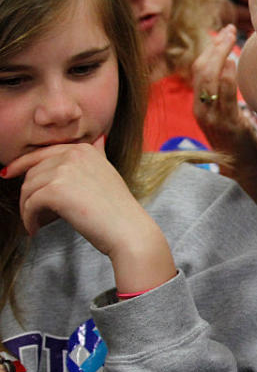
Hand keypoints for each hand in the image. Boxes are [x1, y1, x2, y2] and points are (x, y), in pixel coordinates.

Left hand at [4, 138, 175, 291]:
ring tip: (35, 222)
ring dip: (28, 208)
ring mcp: (64, 170)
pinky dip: (29, 219)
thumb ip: (95, 158)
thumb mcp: (107, 175)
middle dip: (29, 194)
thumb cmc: (119, 211)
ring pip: (28, 188)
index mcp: (84, 149)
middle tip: (33, 213)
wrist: (129, 231)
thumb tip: (98, 140)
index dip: (22, 164)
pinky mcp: (55, 190)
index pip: (43, 153)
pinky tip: (35, 229)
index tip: (8, 174)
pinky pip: (30, 204)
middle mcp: (73, 154)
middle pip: (33, 172)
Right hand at [191, 24, 256, 207]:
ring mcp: (212, 117)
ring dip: (220, 54)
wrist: (241, 174)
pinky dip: (227, 75)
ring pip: (209, 77)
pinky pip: (224, 95)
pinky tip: (234, 61)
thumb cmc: (239, 146)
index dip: (209, 49)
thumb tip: (236, 80)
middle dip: (214, 46)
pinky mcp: (226, 124)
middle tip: (228, 30)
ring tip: (232, 39)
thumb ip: (228, 100)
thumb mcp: (229, 119)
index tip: (223, 34)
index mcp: (201, 106)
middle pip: (201, 69)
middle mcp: (201, 109)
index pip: (199, 70)